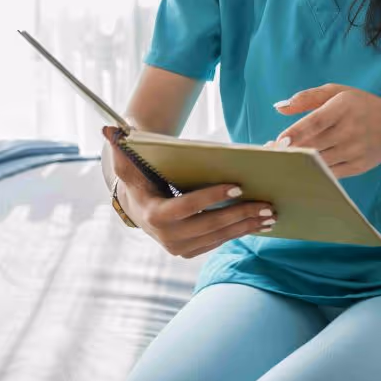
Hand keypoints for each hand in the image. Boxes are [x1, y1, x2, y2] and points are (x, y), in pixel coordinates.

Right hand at [102, 126, 276, 257]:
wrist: (138, 208)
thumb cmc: (139, 179)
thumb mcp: (129, 164)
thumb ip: (122, 148)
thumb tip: (109, 128)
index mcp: (154, 215)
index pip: (188, 206)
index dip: (212, 197)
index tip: (238, 186)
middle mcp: (167, 237)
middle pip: (210, 224)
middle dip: (241, 214)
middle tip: (267, 203)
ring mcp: (179, 248)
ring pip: (219, 236)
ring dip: (248, 225)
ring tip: (271, 213)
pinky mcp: (191, 251)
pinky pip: (220, 242)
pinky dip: (241, 232)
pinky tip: (262, 224)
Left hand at [271, 85, 380, 177]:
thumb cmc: (361, 106)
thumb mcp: (338, 92)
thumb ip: (307, 97)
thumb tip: (278, 108)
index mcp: (344, 106)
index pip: (316, 121)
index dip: (296, 133)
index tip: (279, 142)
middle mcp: (351, 129)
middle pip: (314, 144)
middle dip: (289, 151)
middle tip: (267, 154)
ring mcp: (355, 150)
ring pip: (319, 161)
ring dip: (298, 164)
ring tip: (278, 163)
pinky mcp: (357, 167)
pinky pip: (329, 173)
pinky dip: (313, 173)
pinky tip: (298, 171)